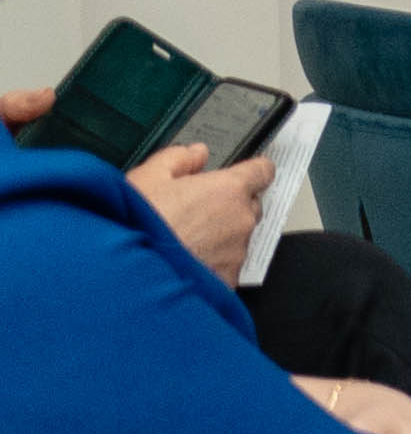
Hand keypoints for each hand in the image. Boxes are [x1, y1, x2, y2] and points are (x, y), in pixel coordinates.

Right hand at [131, 140, 276, 275]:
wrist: (126, 277)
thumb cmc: (135, 227)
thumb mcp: (147, 178)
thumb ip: (178, 159)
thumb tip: (196, 153)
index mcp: (228, 189)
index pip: (262, 171)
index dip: (251, 171)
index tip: (243, 174)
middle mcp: (241, 220)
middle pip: (249, 206)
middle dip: (228, 206)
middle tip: (193, 212)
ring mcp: (237, 253)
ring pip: (238, 238)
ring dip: (219, 237)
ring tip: (181, 241)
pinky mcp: (228, 280)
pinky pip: (227, 266)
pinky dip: (211, 263)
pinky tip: (184, 262)